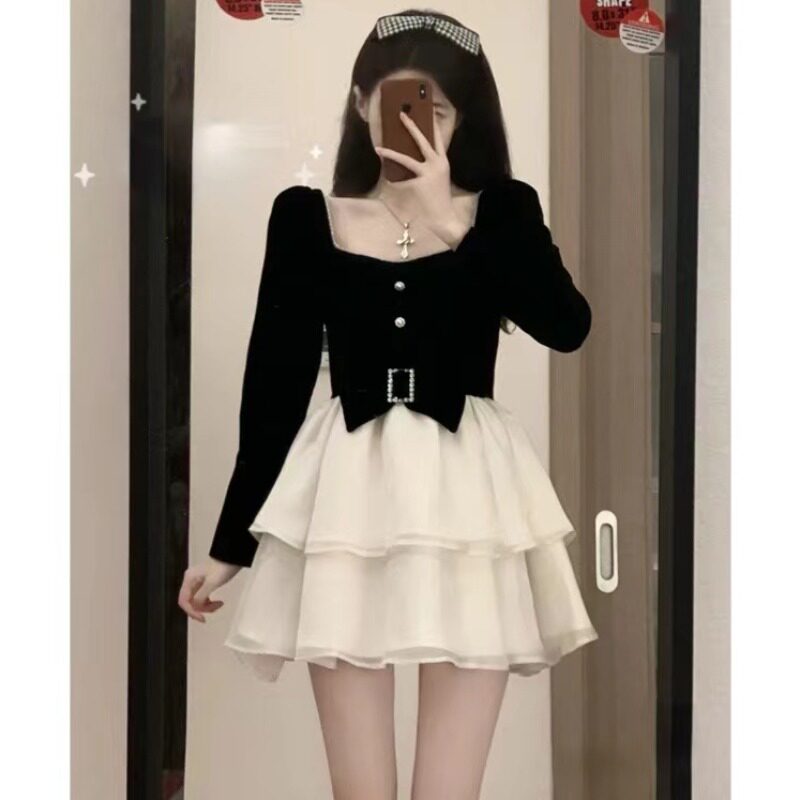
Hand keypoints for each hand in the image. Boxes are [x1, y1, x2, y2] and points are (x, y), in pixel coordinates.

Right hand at [177, 557, 241, 621]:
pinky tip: (218, 602)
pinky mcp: (204, 584)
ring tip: (219, 604)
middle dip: (201, 609)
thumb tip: (195, 606)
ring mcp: (197, 582)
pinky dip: (209, 602)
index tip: (202, 618)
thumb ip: (201, 596)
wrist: (233, 558)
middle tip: (214, 609)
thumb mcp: (212, 583)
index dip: (191, 612)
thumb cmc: (223, 567)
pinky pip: (202, 597)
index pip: (183, 601)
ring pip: (197, 601)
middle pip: (190, 602)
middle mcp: (190, 581)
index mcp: (189, 579)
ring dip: (206, 606)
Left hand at [374, 111, 464, 245]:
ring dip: (393, 150)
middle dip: (412, 125)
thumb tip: (405, 159)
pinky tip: (382, 159)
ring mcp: (430, 171)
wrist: (444, 218)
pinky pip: (403, 170)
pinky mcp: (421, 180)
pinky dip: (392, 165)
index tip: (426, 113)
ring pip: (409, 155)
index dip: (432, 125)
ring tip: (380, 144)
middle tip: (402, 114)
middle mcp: (438, 163)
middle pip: (424, 139)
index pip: (438, 139)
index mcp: (443, 162)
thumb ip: (424, 168)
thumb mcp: (435, 180)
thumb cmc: (438, 201)